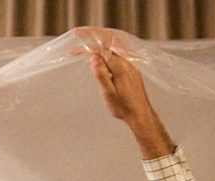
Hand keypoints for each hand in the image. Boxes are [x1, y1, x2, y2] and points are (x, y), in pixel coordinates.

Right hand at [74, 27, 173, 158]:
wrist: (140, 113)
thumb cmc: (123, 107)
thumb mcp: (109, 93)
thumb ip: (101, 75)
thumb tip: (93, 59)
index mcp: (119, 67)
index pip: (100, 51)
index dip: (86, 48)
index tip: (73, 49)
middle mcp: (127, 61)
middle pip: (110, 41)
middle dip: (94, 35)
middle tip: (80, 32)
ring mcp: (131, 63)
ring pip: (116, 43)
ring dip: (103, 37)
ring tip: (91, 36)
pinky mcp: (132, 67)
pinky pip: (121, 49)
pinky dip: (110, 44)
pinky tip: (105, 48)